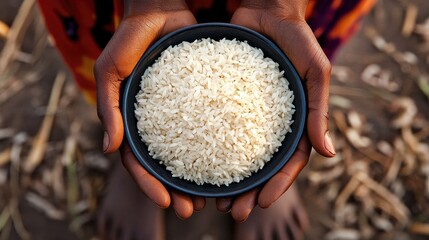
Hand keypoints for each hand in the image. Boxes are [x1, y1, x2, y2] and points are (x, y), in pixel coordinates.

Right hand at [94, 0, 204, 218]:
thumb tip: (109, 149)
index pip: (139, 162)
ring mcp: (182, 113)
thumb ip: (108, 107)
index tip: (166, 201)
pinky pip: (212, 125)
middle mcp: (159, 122)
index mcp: (134, 122)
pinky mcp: (203, 99)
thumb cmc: (130, 39)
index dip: (149, 184)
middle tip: (192, 210)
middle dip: (177, 190)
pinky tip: (234, 160)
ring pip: (192, 151)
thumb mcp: (110, 70)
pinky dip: (221, 145)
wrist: (159, 10)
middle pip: (167, 165)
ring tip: (214, 197)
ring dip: (200, 177)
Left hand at [217, 0, 335, 220]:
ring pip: (235, 151)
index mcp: (293, 121)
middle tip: (231, 211)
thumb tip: (328, 154)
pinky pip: (213, 125)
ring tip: (210, 199)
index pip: (289, 161)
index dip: (278, 184)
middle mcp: (268, 123)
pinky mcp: (223, 99)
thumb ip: (320, 109)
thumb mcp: (315, 71)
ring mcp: (245, 113)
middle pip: (259, 164)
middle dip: (248, 190)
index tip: (261, 202)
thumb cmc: (297, 39)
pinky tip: (191, 162)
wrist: (267, 10)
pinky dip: (205, 145)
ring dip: (225, 177)